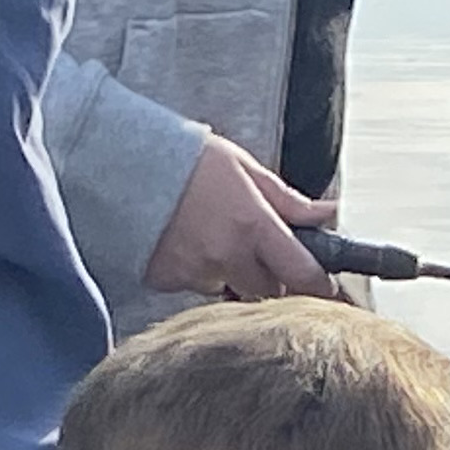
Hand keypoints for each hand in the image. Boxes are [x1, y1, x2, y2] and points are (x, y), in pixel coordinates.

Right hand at [140, 135, 338, 300]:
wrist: (121, 161)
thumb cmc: (185, 158)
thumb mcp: (243, 167)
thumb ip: (287, 201)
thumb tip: (328, 214)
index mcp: (253, 225)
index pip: (302, 273)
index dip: (318, 285)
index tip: (324, 287)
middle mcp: (227, 255)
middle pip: (267, 290)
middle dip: (269, 276)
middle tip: (255, 248)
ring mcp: (195, 273)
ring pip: (228, 289)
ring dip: (229, 273)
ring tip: (209, 235)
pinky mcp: (167, 282)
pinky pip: (193, 286)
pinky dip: (194, 271)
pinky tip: (183, 241)